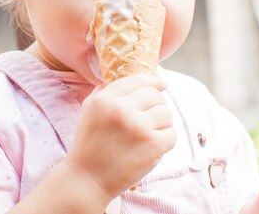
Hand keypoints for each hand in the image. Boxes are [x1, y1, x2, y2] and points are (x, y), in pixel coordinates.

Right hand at [63, 74, 175, 200]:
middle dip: (156, 106)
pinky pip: (171, 134)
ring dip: (162, 124)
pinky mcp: (151, 145)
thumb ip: (106, 91)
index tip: (161, 84)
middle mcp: (121, 109)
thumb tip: (133, 79)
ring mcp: (138, 126)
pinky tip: (153, 147)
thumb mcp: (89, 110)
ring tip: (149, 134)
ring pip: (166, 114)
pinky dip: (166, 141)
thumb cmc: (88, 145)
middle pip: (155, 96)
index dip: (153, 81)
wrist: (86, 180)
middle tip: (150, 119)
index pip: (137, 80)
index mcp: (105, 99)